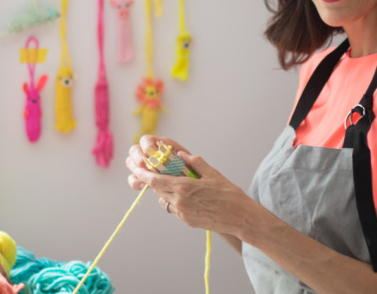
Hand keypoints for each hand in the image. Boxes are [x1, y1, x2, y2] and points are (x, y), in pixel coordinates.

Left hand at [126, 135, 256, 235]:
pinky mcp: (187, 221)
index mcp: (184, 187)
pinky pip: (175, 208)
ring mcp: (183, 213)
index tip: (135, 168)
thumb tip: (182, 154)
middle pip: (157, 190)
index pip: (155, 181)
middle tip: (148, 171)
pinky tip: (187, 196)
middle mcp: (180, 202)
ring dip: (165, 191)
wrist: (240, 218)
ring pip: (165, 200)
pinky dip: (176, 200)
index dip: (143, 174)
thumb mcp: (213, 174)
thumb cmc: (229, 195)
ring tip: (174, 183)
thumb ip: (195, 162)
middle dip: (151, 181)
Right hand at [126, 135, 190, 189]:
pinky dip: (136, 182)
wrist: (195, 184)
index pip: (146, 140)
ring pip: (131, 164)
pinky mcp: (145, 178)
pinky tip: (143, 185)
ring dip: (135, 170)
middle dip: (138, 158)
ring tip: (144, 177)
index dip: (147, 146)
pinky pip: (134, 178)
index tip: (153, 154)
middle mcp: (150, 153)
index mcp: (161, 144)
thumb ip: (188, 157)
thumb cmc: (195, 171)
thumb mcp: (193, 162)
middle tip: (145, 166)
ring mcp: (146, 166)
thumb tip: (180, 155)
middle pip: (134, 150)